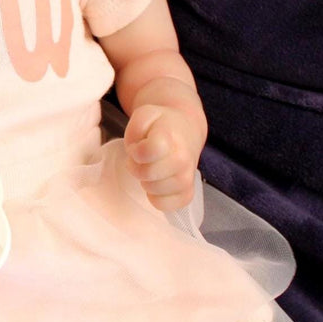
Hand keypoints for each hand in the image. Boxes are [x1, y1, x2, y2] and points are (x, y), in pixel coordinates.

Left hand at [123, 80, 205, 211]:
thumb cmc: (159, 126)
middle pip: (147, 174)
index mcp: (169, 136)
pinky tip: (157, 183)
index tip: (138, 147)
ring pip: (154, 191)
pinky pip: (165, 206)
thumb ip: (134, 128)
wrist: (185, 131)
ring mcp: (187, 178)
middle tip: (140, 160)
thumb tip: (137, 154)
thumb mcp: (143, 115)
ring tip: (150, 169)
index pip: (149, 150)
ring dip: (146, 182)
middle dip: (136, 167)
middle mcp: (183, 158)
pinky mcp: (188, 194)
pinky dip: (156, 198)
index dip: (136, 152)